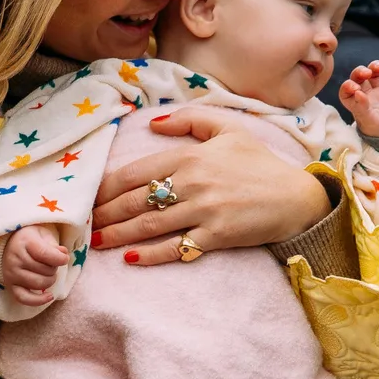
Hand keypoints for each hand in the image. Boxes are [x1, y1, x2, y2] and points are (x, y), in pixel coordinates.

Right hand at [0, 223, 68, 306]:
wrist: (11, 244)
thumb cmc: (31, 240)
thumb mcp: (43, 235)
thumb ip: (54, 245)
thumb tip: (63, 254)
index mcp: (24, 242)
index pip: (45, 254)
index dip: (60, 259)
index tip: (65, 258)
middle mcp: (15, 259)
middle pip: (45, 270)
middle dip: (54, 268)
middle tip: (51, 263)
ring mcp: (12, 274)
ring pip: (40, 284)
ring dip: (50, 280)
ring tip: (48, 274)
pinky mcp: (10, 286)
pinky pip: (25, 299)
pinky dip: (39, 300)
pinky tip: (49, 296)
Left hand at [91, 106, 330, 266]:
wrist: (295, 197)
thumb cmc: (259, 163)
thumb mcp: (227, 128)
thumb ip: (189, 120)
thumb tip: (151, 124)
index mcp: (190, 156)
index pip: (136, 172)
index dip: (107, 186)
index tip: (89, 197)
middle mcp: (193, 183)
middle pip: (136, 201)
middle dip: (105, 214)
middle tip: (83, 225)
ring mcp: (204, 211)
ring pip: (149, 225)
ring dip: (118, 235)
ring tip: (96, 243)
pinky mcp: (215, 237)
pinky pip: (175, 247)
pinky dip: (151, 254)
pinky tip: (130, 258)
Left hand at [339, 58, 378, 139]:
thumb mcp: (370, 123)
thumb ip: (361, 108)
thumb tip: (356, 92)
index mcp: (358, 106)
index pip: (346, 92)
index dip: (347, 86)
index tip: (354, 87)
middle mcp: (370, 98)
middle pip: (360, 77)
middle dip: (360, 71)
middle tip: (366, 73)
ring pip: (376, 73)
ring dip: (376, 66)